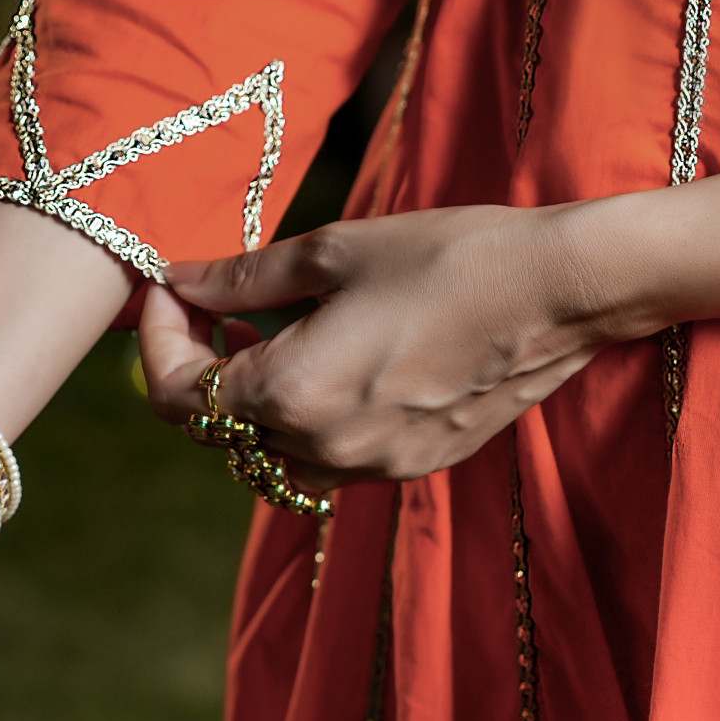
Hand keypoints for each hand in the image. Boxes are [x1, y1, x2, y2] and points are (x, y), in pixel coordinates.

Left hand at [139, 205, 611, 483]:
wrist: (561, 291)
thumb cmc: (450, 257)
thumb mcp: (334, 252)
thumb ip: (243, 278)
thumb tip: (180, 279)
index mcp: (294, 393)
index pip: (181, 394)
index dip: (158, 340)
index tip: (166, 290)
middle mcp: (326, 448)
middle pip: (220, 431)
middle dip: (199, 367)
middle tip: (208, 304)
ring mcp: (374, 468)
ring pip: (272, 451)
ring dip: (251, 398)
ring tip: (266, 328)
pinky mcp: (412, 466)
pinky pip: (329, 456)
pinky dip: (304, 415)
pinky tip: (327, 357)